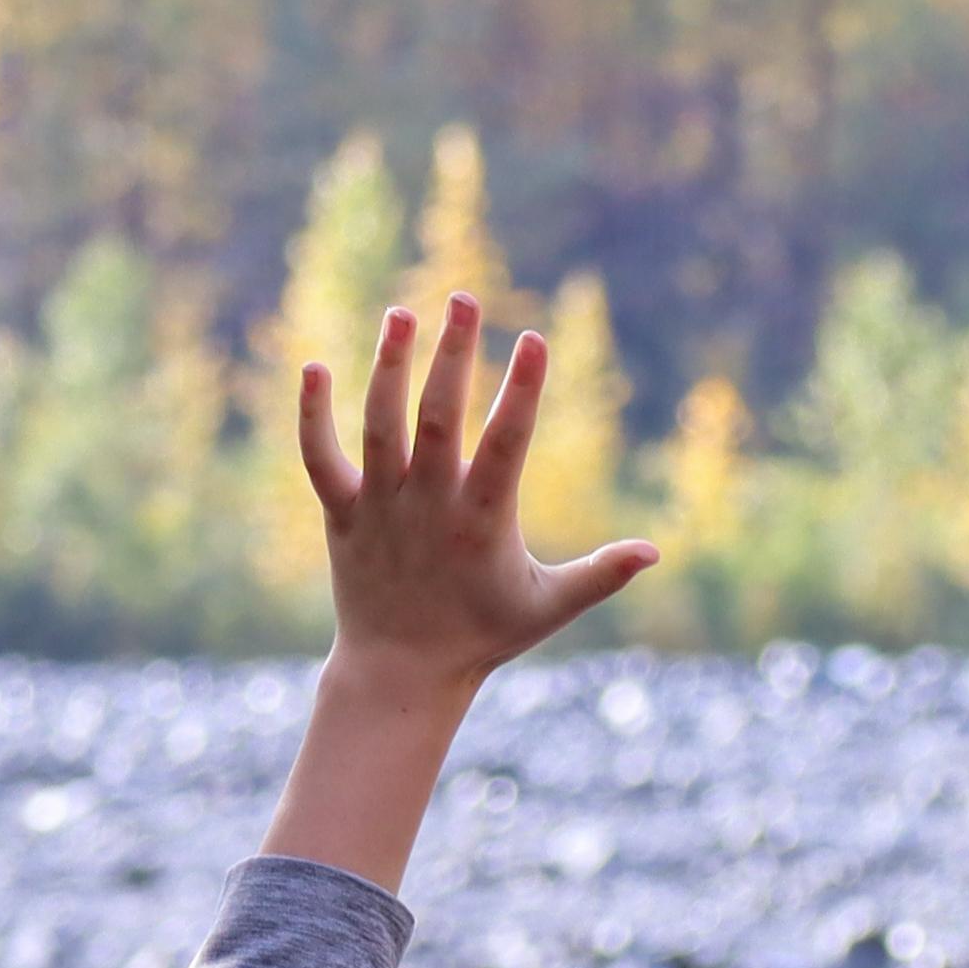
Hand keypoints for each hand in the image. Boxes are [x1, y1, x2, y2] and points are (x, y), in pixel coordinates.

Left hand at [298, 293, 654, 686]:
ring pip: (380, 424)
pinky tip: (314, 365)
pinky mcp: (342, 514)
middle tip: (465, 297)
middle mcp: (429, 505)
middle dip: (453, 354)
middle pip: (439, 416)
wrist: (400, 671)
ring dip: (389, 366)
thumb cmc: (484, 635)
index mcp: (484, 521)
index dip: (522, 389)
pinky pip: (321, 457)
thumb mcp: (549, 607)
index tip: (532, 340)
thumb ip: (601, 575)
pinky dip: (312, 414)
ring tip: (402, 313)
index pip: (508, 442)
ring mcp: (381, 507)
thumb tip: (656, 551)